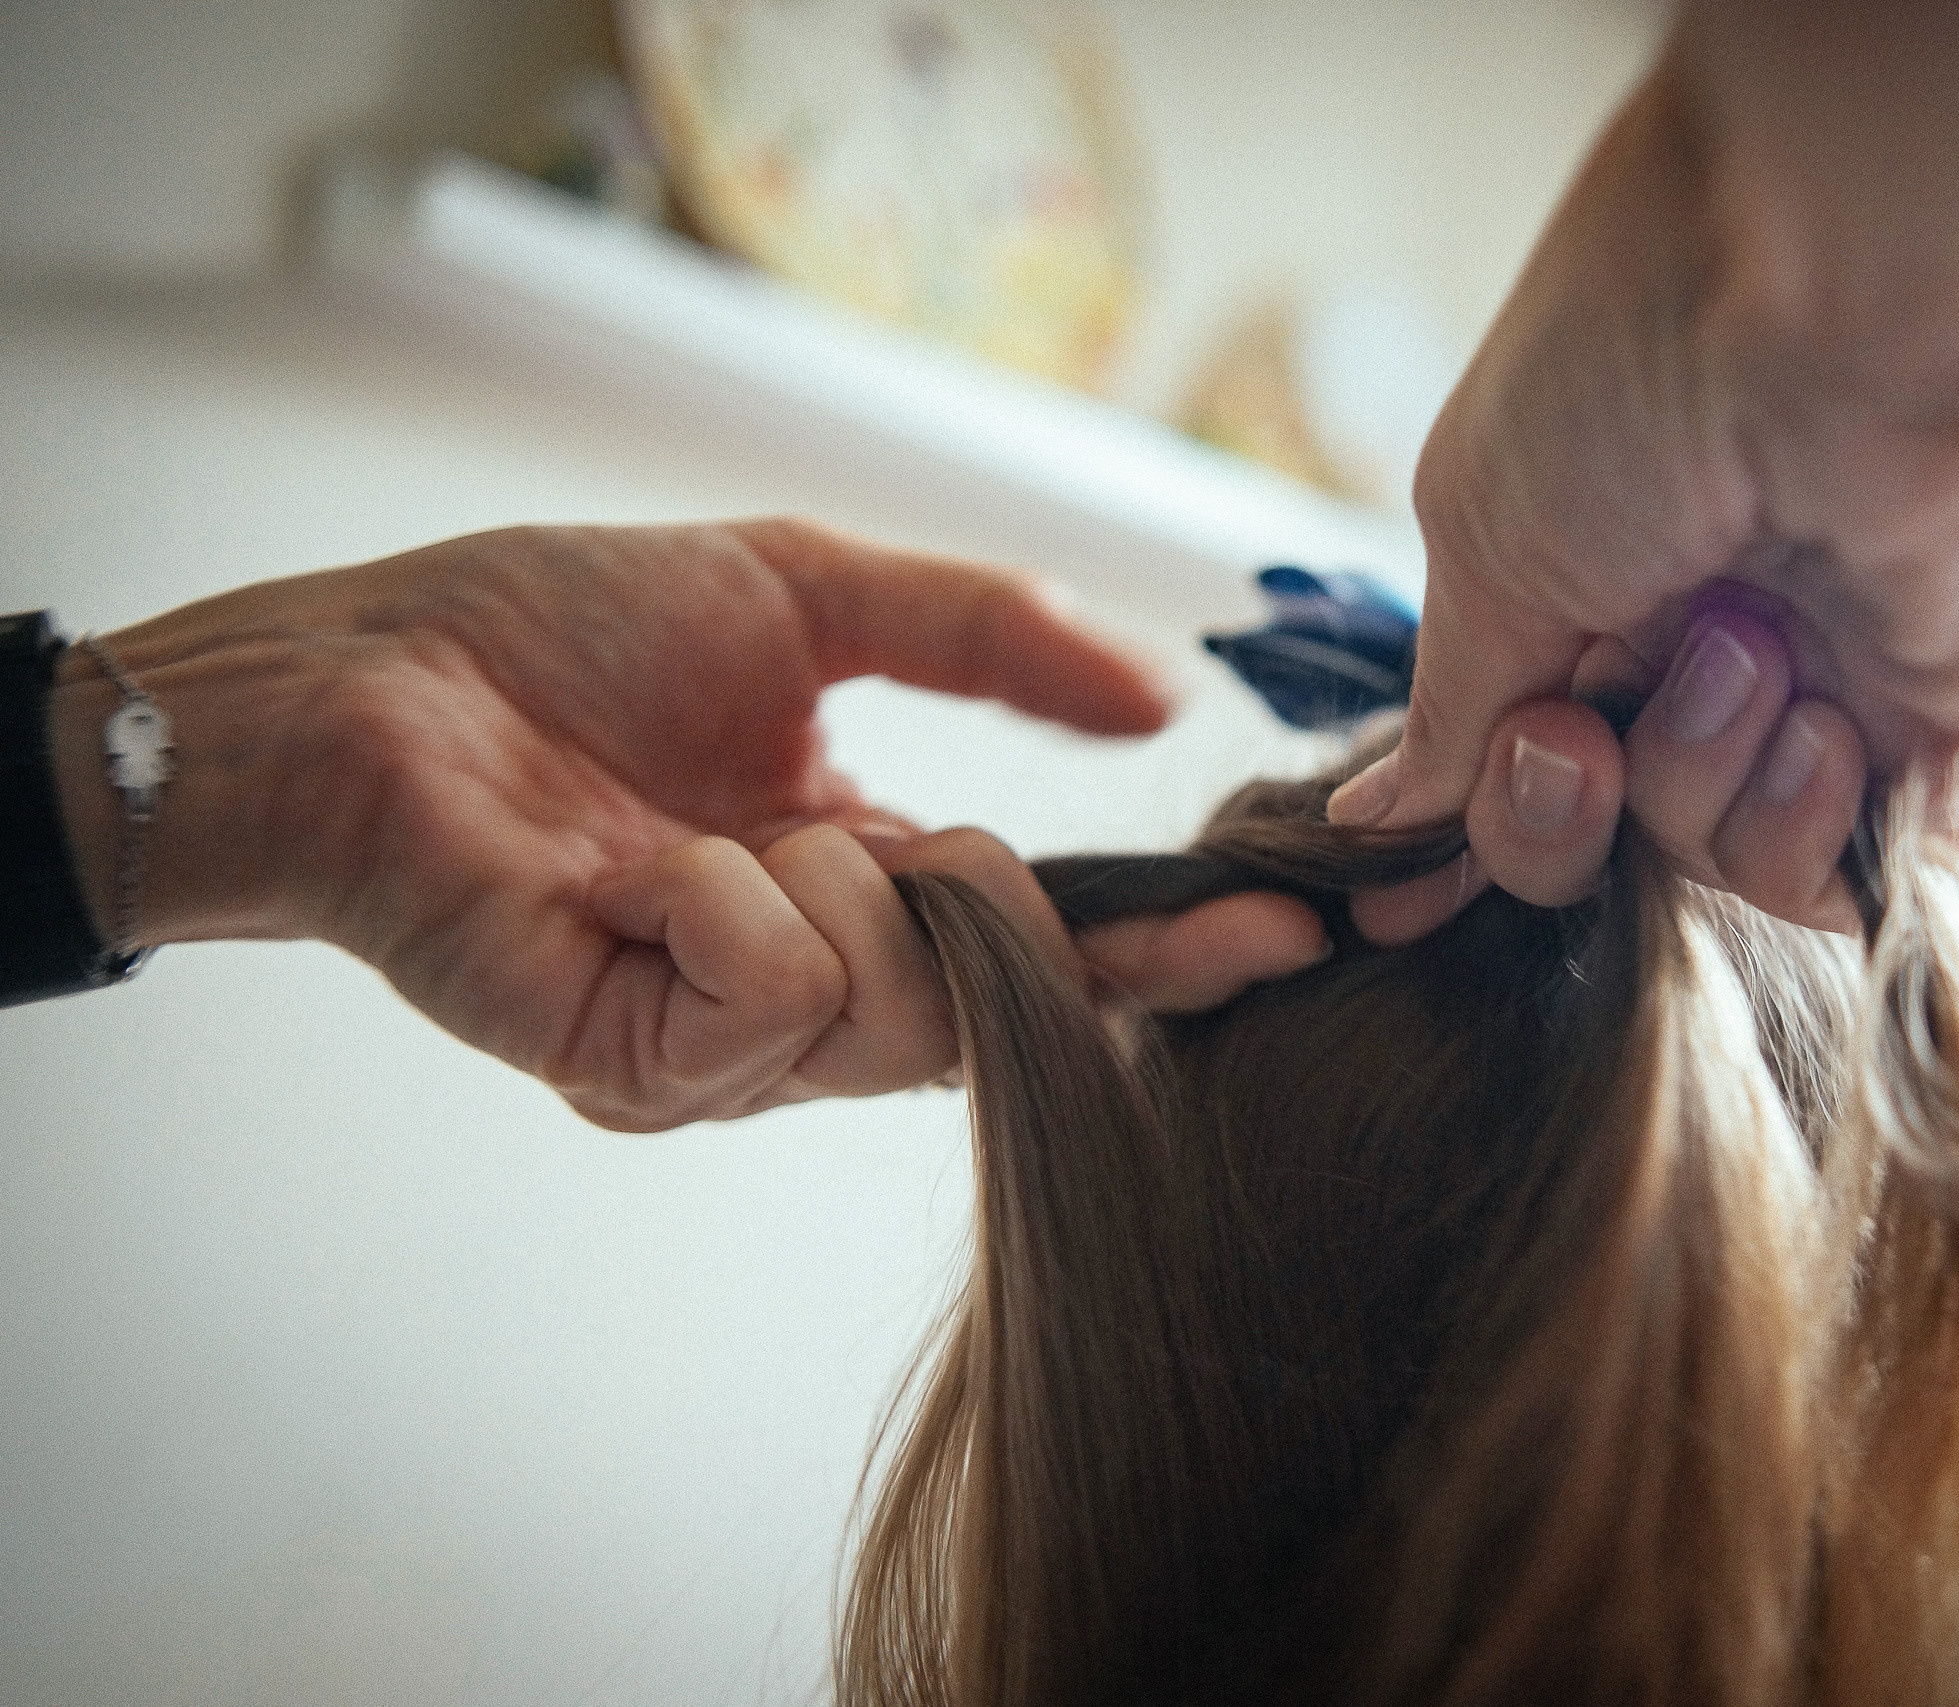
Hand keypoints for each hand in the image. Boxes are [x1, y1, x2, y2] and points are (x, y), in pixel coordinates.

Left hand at [48, 520, 1326, 1128]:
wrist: (367, 676)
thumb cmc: (559, 632)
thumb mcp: (814, 595)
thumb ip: (995, 637)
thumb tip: (1165, 695)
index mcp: (873, 888)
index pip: (1056, 948)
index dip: (1172, 945)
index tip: (1291, 924)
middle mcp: (817, 991)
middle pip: (1001, 1007)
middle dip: (983, 903)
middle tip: (878, 824)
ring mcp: (729, 1053)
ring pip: (895, 1014)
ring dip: (819, 879)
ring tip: (701, 826)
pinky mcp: (639, 1074)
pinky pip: (771, 1004)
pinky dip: (720, 902)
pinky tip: (632, 866)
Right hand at [1332, 6, 1958, 940]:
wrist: (1871, 290)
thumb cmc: (1644, 361)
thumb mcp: (1483, 532)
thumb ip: (1451, 705)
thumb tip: (1380, 817)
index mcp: (1584, 566)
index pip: (1512, 748)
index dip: (1477, 812)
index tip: (1423, 872)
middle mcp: (1699, 627)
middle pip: (1596, 828)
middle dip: (1560, 810)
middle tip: (1575, 740)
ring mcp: (1825, 680)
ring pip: (1708, 854)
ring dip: (1697, 769)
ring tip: (1744, 642)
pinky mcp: (1940, 727)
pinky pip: (1843, 876)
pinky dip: (1805, 829)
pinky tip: (1822, 726)